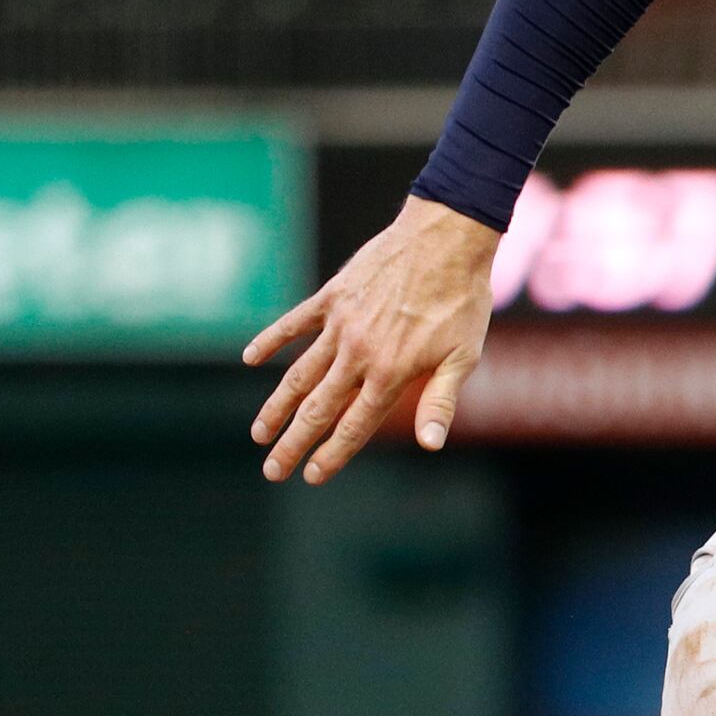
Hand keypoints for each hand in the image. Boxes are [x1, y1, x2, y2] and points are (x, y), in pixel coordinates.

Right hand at [243, 195, 504, 483]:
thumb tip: (430, 445)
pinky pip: (295, 323)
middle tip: (271, 472)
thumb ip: (440, 401)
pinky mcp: (332, 296)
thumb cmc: (461, 301)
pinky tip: (251, 358)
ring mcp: (341, 324)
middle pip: (318, 408)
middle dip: (293, 443)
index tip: (310, 477)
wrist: (445, 238)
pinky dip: (272, 340)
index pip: (353, 426)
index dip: (331, 455)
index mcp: (390, 373)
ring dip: (277, 405)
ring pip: (300, 373)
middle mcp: (359, 353)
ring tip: (258, 433)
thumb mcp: (463, 357)